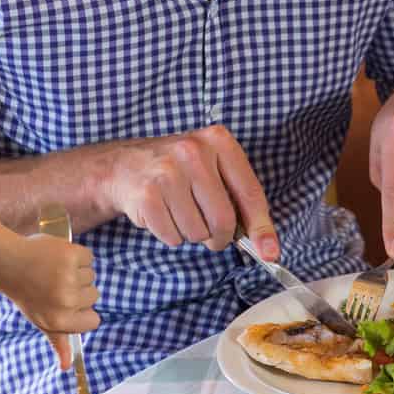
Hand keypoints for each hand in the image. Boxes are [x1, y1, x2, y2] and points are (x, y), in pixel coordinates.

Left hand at [0, 234, 98, 370]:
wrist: (5, 261)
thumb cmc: (26, 293)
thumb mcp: (42, 321)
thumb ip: (59, 342)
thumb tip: (66, 367)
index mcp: (60, 319)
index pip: (93, 321)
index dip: (82, 311)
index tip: (65, 304)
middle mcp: (65, 300)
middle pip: (94, 296)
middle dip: (78, 290)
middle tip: (53, 285)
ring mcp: (68, 277)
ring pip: (91, 276)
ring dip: (77, 271)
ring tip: (53, 271)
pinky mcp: (70, 255)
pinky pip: (88, 258)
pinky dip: (76, 255)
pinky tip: (58, 257)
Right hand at [104, 125, 277, 259]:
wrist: (123, 166)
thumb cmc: (179, 173)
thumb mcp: (213, 171)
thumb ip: (241, 202)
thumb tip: (267, 248)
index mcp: (218, 140)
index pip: (250, 193)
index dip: (262, 228)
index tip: (269, 252)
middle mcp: (192, 151)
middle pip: (224, 220)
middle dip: (220, 237)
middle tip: (212, 234)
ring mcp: (167, 171)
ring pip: (197, 232)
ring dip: (192, 234)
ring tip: (179, 212)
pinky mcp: (146, 193)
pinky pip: (173, 236)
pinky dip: (171, 235)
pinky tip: (162, 213)